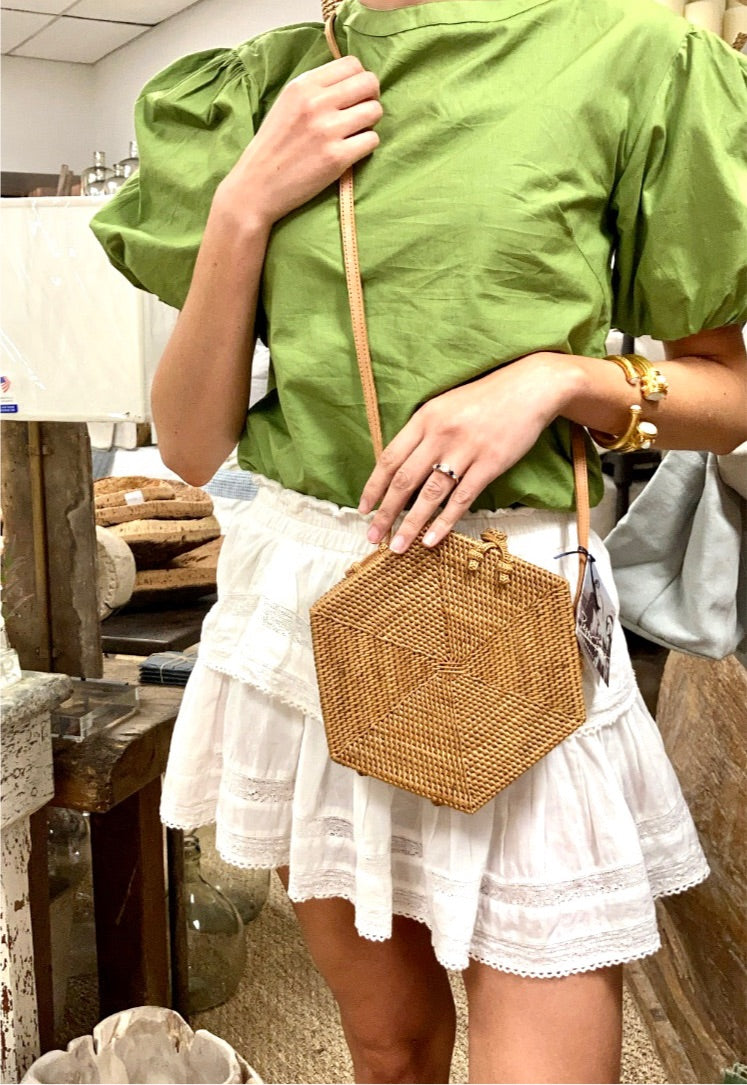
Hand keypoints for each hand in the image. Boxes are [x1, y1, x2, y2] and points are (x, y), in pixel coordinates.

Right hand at [217, 56, 381, 225]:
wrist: (256, 186)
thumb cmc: (273, 146)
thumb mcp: (286, 104)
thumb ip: (315, 89)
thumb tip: (351, 81)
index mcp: (303, 85)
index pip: (352, 64)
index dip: (360, 79)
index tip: (354, 95)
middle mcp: (316, 103)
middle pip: (369, 83)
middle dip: (371, 97)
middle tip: (362, 113)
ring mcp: (327, 130)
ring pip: (374, 111)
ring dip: (370, 123)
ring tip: (354, 134)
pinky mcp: (337, 157)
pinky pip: (372, 140)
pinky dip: (366, 146)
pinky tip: (351, 152)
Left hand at [358, 353, 572, 552]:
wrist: (529, 388)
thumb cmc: (484, 399)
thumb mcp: (444, 406)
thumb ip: (423, 432)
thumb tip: (401, 467)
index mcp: (424, 418)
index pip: (390, 458)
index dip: (374, 487)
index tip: (363, 509)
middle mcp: (440, 434)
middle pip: (404, 480)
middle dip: (385, 512)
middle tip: (373, 536)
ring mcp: (465, 450)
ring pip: (430, 494)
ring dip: (410, 524)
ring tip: (398, 546)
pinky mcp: (490, 464)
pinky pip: (461, 498)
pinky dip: (444, 522)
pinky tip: (431, 540)